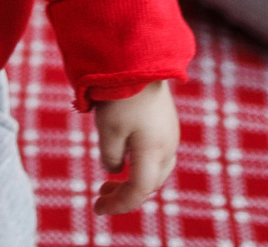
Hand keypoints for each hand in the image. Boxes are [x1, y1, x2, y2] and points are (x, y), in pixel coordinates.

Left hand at [91, 80, 177, 215]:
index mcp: (153, 152)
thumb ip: (110, 156)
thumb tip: (115, 170)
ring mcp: (171, 135)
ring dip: (134, 180)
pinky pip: (157, 155)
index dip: (118, 205)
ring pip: (155, 171)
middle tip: (100, 195)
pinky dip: (140, 165)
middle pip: (149, 184)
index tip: (96, 208)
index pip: (138, 191)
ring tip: (110, 182)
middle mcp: (168, 147)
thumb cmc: (120, 95)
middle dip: (125, 195)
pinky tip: (124, 158)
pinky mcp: (167, 124)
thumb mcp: (107, 130)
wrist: (140, 58)